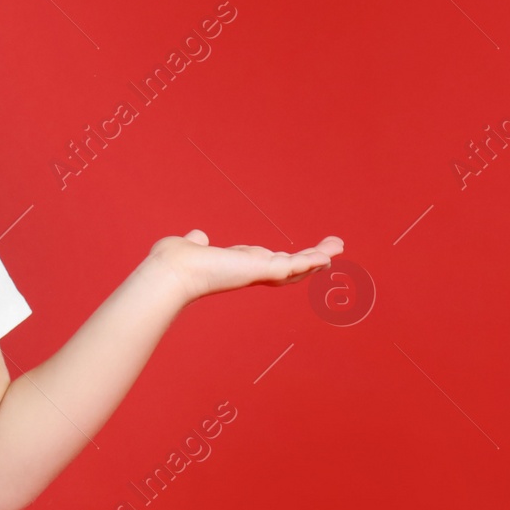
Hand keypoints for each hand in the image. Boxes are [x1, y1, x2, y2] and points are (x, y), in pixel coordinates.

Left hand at [147, 230, 344, 305]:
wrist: (172, 272)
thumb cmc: (174, 262)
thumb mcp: (191, 246)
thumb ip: (199, 242)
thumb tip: (198, 236)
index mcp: (234, 265)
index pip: (262, 261)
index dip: (279, 258)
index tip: (291, 256)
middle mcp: (248, 271)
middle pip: (286, 267)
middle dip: (308, 260)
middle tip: (329, 252)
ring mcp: (257, 272)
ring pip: (295, 266)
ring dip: (317, 257)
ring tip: (338, 246)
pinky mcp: (262, 269)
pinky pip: (295, 265)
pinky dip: (313, 259)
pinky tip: (329, 254)